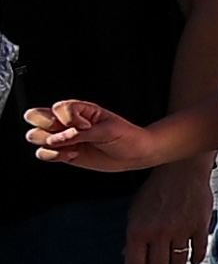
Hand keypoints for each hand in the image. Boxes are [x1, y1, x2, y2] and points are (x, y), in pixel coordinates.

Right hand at [27, 97, 166, 173]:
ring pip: (35, 136)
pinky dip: (53, 156)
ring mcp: (63, 138)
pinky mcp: (63, 153)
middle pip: (35, 117)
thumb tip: (61, 136)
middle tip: (68, 136)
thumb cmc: (126, 136)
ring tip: (72, 147)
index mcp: (78, 110)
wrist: (136, 154)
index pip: (57, 108)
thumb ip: (83, 133)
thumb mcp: (108, 130)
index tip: (86, 126)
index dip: (68, 118)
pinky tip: (71, 154)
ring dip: (49, 143)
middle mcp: (66, 122)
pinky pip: (43, 153)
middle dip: (47, 127)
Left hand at [118, 161, 211, 263]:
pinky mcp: (199, 226)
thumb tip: (131, 254)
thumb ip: (135, 233)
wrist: (181, 171)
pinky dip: (196, 258)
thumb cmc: (156, 189)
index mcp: (138, 229)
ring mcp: (181, 231)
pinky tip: (193, 262)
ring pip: (178, 261)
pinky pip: (198, 249)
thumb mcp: (136, 210)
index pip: (136, 261)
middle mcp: (159, 233)